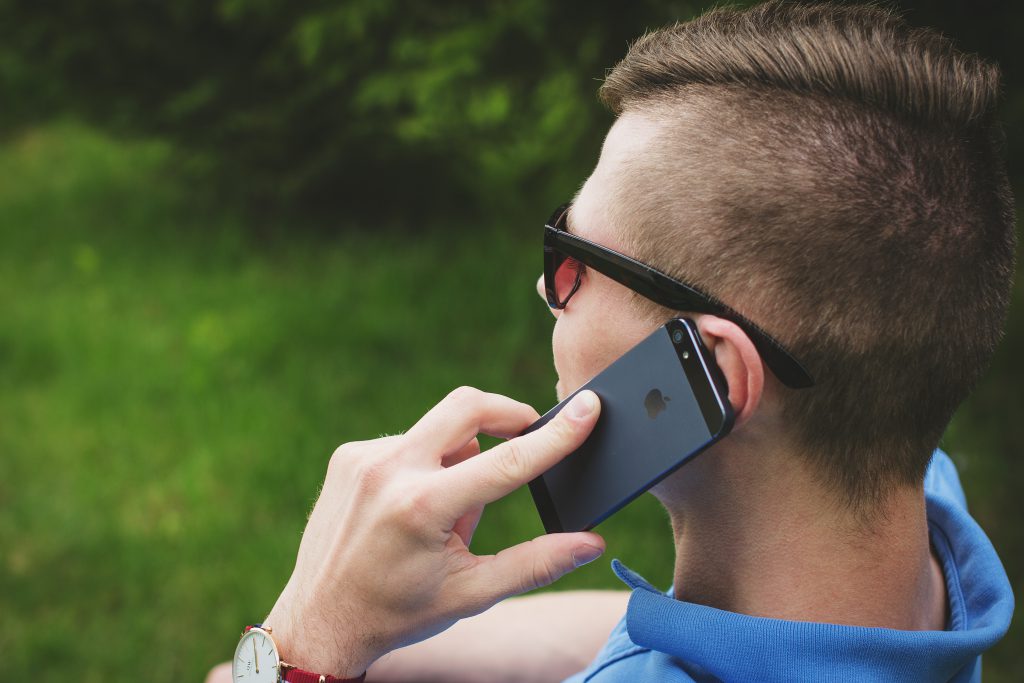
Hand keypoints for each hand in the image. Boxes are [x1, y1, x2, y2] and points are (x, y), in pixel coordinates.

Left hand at [262, 387, 603, 678]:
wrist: (319, 621)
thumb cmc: (398, 612)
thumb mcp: (472, 594)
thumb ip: (536, 564)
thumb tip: (591, 543)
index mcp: (422, 507)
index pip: (506, 460)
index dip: (554, 435)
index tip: (586, 409)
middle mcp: (389, 470)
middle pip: (467, 407)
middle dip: (506, 415)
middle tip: (528, 434)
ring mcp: (363, 458)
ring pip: (438, 432)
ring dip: (459, 459)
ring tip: (446, 516)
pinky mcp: (348, 456)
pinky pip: (408, 442)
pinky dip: (426, 466)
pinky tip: (413, 509)